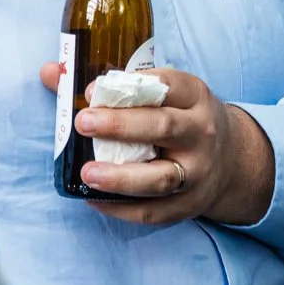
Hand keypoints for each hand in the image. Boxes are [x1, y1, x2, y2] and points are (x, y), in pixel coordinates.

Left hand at [38, 63, 275, 227]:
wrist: (233, 160)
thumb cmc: (184, 119)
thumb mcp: (166, 93)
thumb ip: (111, 84)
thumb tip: (51, 72)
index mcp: (195, 98)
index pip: (168, 85)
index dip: (130, 86)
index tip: (94, 90)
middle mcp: (200, 134)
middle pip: (163, 128)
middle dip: (121, 126)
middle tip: (83, 123)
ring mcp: (197, 173)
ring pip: (161, 178)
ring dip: (122, 177)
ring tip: (87, 173)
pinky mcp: (188, 205)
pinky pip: (154, 212)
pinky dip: (122, 209)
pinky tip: (94, 199)